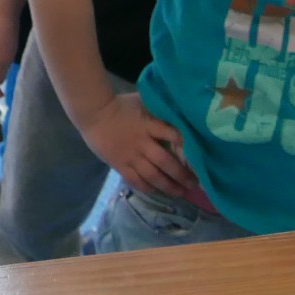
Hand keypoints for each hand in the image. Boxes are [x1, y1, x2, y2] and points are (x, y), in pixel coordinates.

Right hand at [80, 92, 199, 200]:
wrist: (93, 112)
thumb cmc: (120, 104)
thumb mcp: (143, 102)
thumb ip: (158, 111)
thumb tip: (178, 114)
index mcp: (150, 124)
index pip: (174, 136)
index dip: (188, 147)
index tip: (201, 157)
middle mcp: (143, 143)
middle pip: (166, 162)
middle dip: (182, 174)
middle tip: (195, 184)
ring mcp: (131, 155)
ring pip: (153, 175)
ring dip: (168, 186)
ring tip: (180, 193)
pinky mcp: (120, 164)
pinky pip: (136, 180)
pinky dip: (148, 187)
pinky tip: (156, 192)